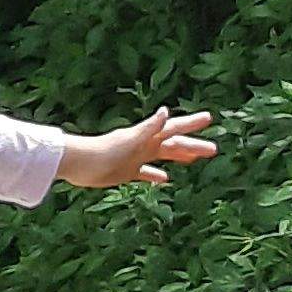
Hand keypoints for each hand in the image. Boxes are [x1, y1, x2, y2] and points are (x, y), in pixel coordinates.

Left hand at [54, 108, 214, 192]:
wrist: (77, 163)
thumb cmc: (102, 152)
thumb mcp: (129, 140)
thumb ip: (148, 127)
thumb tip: (166, 111)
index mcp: (145, 137)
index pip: (173, 128)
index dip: (191, 124)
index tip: (209, 117)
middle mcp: (143, 145)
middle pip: (173, 143)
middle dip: (193, 144)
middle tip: (214, 147)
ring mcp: (135, 158)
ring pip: (163, 156)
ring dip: (179, 157)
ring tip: (195, 158)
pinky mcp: (126, 171)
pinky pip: (145, 173)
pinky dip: (156, 175)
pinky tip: (165, 180)